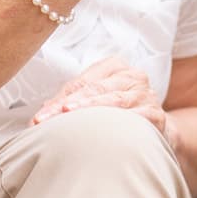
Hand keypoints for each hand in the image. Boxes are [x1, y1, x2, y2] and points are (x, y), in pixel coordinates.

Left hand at [30, 57, 169, 138]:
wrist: (156, 129)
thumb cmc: (117, 112)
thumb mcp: (94, 101)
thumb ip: (68, 103)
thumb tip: (40, 115)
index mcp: (115, 67)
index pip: (82, 82)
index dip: (59, 99)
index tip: (39, 118)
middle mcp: (133, 76)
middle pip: (97, 89)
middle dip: (70, 104)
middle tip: (48, 119)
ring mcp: (146, 94)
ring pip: (116, 101)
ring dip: (92, 110)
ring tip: (71, 118)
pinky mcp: (157, 114)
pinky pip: (139, 117)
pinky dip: (123, 122)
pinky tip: (109, 130)